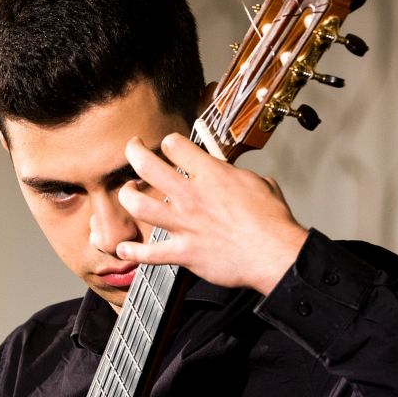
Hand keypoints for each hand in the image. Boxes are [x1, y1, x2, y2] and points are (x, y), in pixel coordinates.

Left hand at [117, 133, 307, 294]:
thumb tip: (236, 177)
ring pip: (139, 206)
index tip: (169, 147)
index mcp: (211, 174)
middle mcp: (191, 196)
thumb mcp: (259, 183)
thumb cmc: (271, 222)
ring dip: (127, 197)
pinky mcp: (183, 253)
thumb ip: (238, 177)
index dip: (169, 143)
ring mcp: (184, 224)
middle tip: (132, 150)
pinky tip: (124, 250)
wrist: (273, 253)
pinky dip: (132, 253)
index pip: (175, 145)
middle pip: (147, 166)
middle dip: (133, 152)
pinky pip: (149, 254)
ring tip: (128, 194)